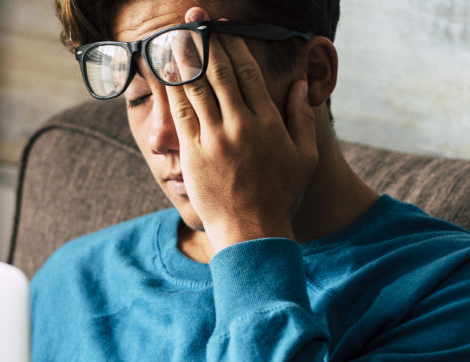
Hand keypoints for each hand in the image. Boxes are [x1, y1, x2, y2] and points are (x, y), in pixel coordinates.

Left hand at [165, 8, 319, 251]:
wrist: (252, 232)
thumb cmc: (280, 196)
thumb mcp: (305, 156)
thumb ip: (302, 117)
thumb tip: (299, 85)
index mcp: (268, 121)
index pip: (246, 71)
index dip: (231, 45)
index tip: (221, 28)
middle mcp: (240, 125)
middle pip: (218, 71)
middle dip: (204, 40)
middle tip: (193, 18)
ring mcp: (214, 138)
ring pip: (195, 87)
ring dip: (183, 57)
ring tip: (173, 34)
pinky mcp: (193, 153)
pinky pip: (180, 112)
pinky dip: (172, 88)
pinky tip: (164, 70)